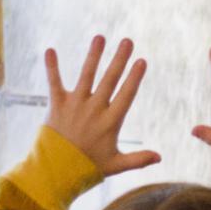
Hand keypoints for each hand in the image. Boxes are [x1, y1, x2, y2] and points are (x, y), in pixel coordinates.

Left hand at [44, 36, 159, 175]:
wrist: (56, 172)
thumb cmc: (88, 168)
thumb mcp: (116, 165)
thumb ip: (138, 160)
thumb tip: (160, 157)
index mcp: (110, 122)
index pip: (126, 95)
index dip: (134, 77)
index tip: (142, 61)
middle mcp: (94, 110)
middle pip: (110, 80)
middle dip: (119, 59)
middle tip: (127, 41)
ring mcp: (75, 105)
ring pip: (86, 75)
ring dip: (93, 55)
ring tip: (100, 37)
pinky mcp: (57, 105)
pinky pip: (54, 82)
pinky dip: (52, 66)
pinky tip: (50, 49)